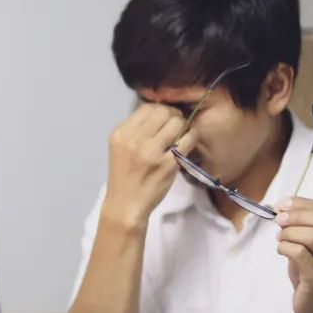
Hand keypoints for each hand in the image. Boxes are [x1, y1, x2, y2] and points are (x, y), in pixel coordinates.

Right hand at [102, 104, 197, 228]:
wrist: (126, 205)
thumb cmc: (124, 175)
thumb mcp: (120, 147)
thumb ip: (135, 129)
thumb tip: (159, 111)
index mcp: (121, 133)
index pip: (147, 107)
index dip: (160, 110)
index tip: (164, 119)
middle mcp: (134, 140)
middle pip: (163, 112)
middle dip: (173, 115)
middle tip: (175, 126)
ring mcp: (151, 152)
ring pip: (177, 122)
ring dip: (183, 126)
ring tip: (181, 135)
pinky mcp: (167, 165)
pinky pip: (188, 139)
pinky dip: (192, 137)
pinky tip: (188, 142)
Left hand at [275, 197, 312, 312]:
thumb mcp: (311, 247)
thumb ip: (303, 227)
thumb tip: (281, 209)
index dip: (302, 203)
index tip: (282, 205)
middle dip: (296, 215)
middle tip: (278, 220)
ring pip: (312, 236)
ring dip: (289, 233)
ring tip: (279, 238)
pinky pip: (299, 253)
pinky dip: (284, 247)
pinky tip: (281, 250)